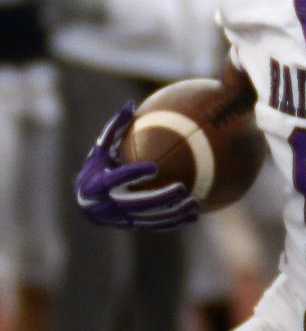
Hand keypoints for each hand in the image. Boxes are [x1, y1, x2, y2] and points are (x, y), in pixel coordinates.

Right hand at [75, 101, 197, 229]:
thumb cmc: (97, 167)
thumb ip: (114, 128)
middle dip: (160, 198)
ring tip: (194, 203)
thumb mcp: (100, 148)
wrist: (86, 202)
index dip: (133, 174)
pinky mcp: (131, 226)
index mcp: (97, 184)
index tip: (154, 167)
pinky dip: (173, 222)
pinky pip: (154, 226)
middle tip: (182, 188)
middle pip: (136, 204)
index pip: (116, 180)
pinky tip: (194, 217)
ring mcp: (120, 219)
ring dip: (172, 213)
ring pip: (148, 219)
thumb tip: (131, 104)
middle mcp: (107, 205)